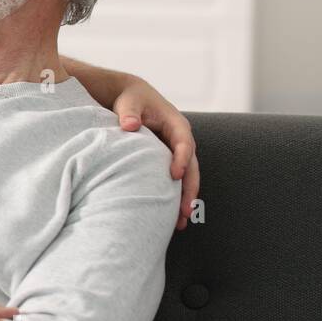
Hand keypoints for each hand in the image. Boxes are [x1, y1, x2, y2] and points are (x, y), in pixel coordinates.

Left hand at [110, 78, 199, 230]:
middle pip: (191, 166)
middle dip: (189, 189)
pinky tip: (171, 217)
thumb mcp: (129, 103)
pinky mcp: (169, 160)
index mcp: (176, 123)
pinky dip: (175, 196)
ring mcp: (177, 151)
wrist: (132, 98)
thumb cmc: (131, 100)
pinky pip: (177, 180)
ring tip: (180, 222)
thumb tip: (129, 125)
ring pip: (187, 177)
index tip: (174, 175)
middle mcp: (181, 139)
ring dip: (185, 199)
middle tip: (184, 211)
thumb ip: (129, 113)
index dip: (181, 159)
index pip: (183, 143)